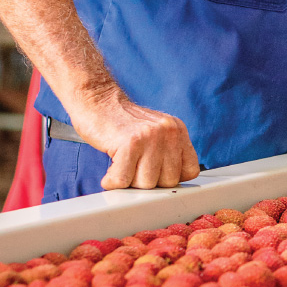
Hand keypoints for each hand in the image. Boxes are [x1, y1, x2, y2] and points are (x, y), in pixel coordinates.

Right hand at [69, 84, 200, 190]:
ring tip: (121, 164)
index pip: (190, 171)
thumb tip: (170, 186)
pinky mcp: (129, 143)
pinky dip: (112, 181)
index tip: (153, 173)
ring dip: (129, 181)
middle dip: (147, 181)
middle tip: (132, 167)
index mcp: (178, 130)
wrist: (97, 100)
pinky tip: (110, 170)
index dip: (169, 179)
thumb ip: (168, 154)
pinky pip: (123, 180)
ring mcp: (150, 137)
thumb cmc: (121, 123)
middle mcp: (169, 132)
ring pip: (146, 184)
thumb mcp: (155, 132)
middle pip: (168, 182)